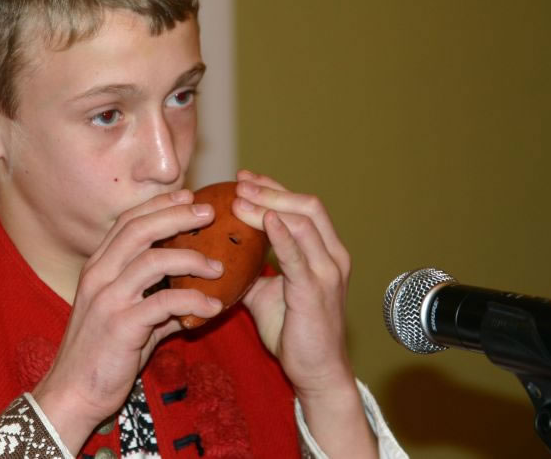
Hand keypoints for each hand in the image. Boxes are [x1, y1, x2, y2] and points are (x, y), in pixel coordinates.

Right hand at [32, 189, 223, 453]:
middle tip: (209, 213)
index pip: (128, 222)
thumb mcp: (127, 317)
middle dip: (177, 215)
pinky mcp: (120, 326)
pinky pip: (164, 303)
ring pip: (153, 260)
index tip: (188, 198)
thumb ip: (155, 300)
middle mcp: (99, 276)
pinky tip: (213, 307)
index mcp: (98, 267)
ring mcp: (108, 299)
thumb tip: (192, 296)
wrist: (73, 393)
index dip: (159, 205)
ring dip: (192, 259)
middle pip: (140, 230)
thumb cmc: (102, 354)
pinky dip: (193, 302)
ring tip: (219, 267)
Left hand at [233, 170, 376, 456]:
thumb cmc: (293, 331)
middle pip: (306, 205)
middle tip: (239, 182)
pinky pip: (299, 256)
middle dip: (271, 189)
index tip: (244, 178)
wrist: (314, 372)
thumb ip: (251, 268)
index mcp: (324, 251)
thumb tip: (218, 251)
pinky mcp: (316, 292)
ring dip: (269, 205)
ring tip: (240, 198)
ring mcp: (328, 272)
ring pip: (304, 223)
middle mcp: (332, 256)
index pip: (301, 206)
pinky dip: (282, 235)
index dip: (273, 187)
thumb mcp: (266, 291)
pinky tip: (264, 220)